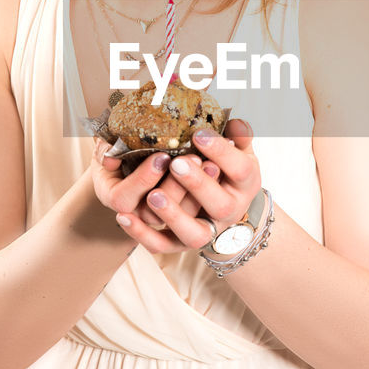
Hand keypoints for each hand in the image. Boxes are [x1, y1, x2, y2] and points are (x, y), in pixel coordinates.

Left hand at [113, 118, 259, 254]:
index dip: (222, 152)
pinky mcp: (178, 244)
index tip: (199, 134)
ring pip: (192, 233)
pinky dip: (141, 234)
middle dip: (198, 184)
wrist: (223, 206)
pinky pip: (160, 246)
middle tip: (177, 163)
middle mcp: (229, 211)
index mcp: (245, 184)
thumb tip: (234, 121)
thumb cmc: (225, 168)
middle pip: (220, 205)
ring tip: (153, 195)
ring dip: (173, 213)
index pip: (240, 169)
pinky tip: (123, 216)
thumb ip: (236, 134)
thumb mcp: (236, 149)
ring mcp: (204, 231)